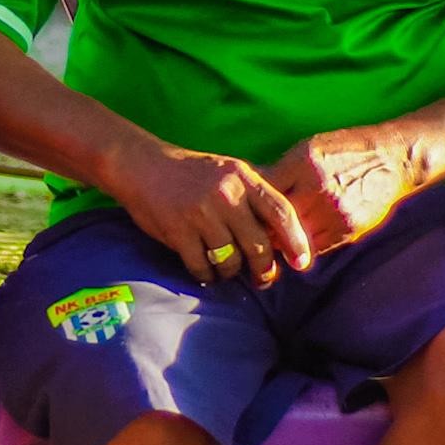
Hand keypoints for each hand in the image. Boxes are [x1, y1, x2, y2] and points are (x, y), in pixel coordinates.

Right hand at [106, 140, 311, 285]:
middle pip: (259, 244)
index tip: (302, 263)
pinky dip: (206, 275)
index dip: (296, 241)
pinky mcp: (178, 231)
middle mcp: (225, 195)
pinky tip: (205, 270)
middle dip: (264, 269)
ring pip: (230, 260)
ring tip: (226, 270)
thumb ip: (255, 195)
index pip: (281, 212)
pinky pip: (202, 267)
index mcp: (242, 178)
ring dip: (231, 272)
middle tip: (264, 278)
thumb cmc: (191, 173)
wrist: (142, 165)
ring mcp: (201, 213)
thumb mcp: (228, 171)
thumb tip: (286, 232)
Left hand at [266, 128, 415, 255]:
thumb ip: (282, 171)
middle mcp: (318, 188)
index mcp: (304, 163)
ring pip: (293, 239)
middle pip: (275, 219)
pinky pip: (315, 247)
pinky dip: (304, 246)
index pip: (264, 192)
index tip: (245, 212)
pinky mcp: (348, 229)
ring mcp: (334, 212)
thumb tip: (251, 191)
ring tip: (274, 239)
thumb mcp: (309, 148)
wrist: (393, 159)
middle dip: (262, 226)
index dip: (251, 204)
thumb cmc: (345, 150)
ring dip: (281, 242)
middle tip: (253, 232)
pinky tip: (298, 241)